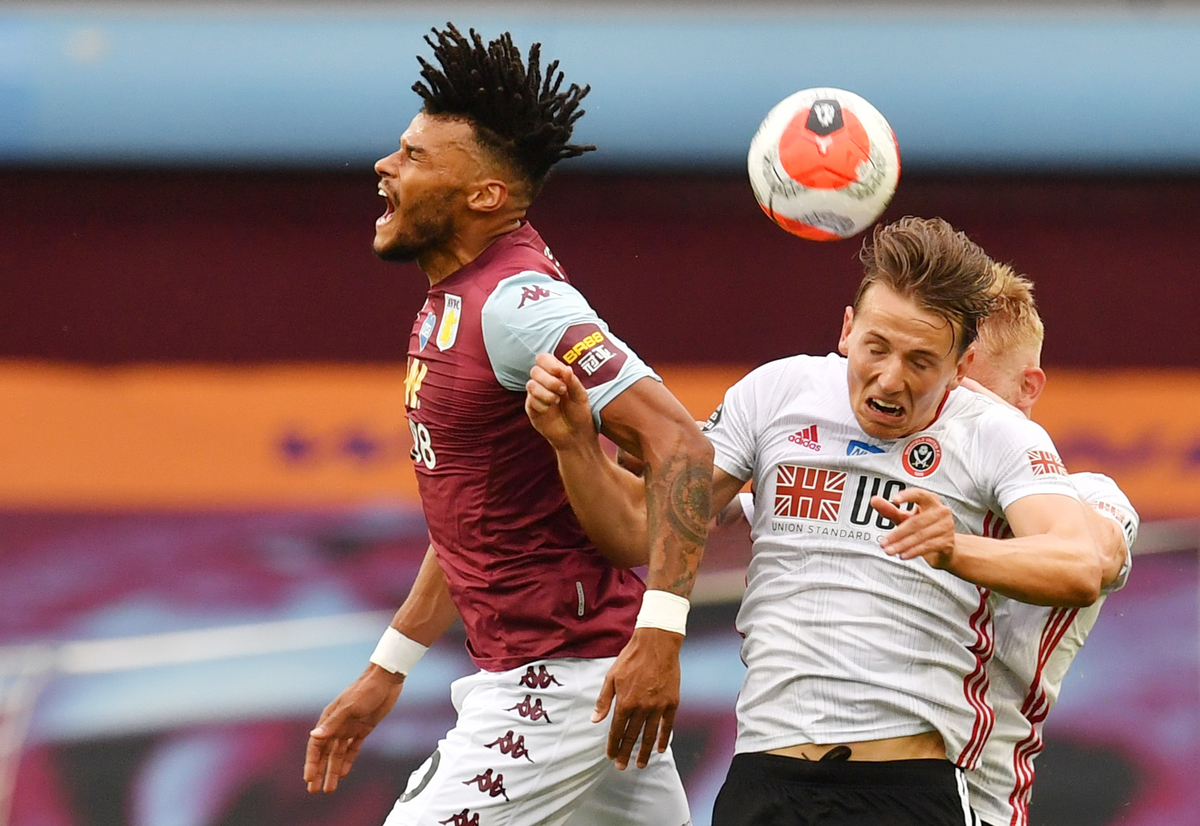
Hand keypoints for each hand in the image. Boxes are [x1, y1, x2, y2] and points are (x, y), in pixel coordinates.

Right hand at [303, 665, 403, 792]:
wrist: (386, 679)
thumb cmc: (366, 690)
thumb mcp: (350, 707)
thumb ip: (333, 723)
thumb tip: (314, 736)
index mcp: (329, 719)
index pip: (316, 745)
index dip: (311, 762)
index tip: (308, 779)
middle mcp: (337, 725)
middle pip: (324, 753)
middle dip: (318, 771)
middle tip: (313, 790)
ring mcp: (350, 728)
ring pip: (338, 754)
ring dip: (332, 771)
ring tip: (329, 789)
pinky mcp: (363, 729)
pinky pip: (352, 749)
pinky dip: (347, 761)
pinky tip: (344, 774)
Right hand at [525, 353, 596, 448]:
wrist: (576, 435)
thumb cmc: (579, 413)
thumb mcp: (581, 396)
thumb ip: (573, 382)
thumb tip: (566, 369)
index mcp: (556, 375)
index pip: (543, 359)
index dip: (549, 363)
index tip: (561, 373)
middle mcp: (543, 383)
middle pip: (535, 370)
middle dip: (549, 380)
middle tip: (562, 390)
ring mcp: (536, 395)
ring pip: (531, 384)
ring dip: (545, 392)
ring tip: (557, 401)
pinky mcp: (531, 409)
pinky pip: (530, 400)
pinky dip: (541, 404)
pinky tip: (549, 410)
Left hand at [591, 626, 682, 769]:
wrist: (656, 644)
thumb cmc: (631, 658)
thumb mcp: (611, 677)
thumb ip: (603, 700)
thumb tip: (594, 720)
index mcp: (624, 702)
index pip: (616, 730)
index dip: (613, 745)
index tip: (610, 756)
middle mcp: (641, 708)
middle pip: (632, 737)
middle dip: (625, 753)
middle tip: (622, 767)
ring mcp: (658, 707)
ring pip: (650, 736)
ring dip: (644, 752)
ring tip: (640, 764)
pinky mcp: (672, 703)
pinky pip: (667, 726)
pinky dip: (664, 739)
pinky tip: (661, 749)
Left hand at [873, 488, 956, 568]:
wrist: (942, 546)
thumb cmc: (923, 527)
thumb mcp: (905, 517)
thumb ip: (889, 509)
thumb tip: (874, 500)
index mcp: (930, 500)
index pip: (919, 494)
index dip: (907, 496)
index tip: (894, 500)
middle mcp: (940, 511)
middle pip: (916, 522)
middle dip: (897, 534)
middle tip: (883, 542)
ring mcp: (946, 526)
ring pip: (920, 536)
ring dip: (902, 544)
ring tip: (889, 550)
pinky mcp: (947, 541)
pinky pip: (927, 546)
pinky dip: (913, 551)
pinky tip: (903, 555)